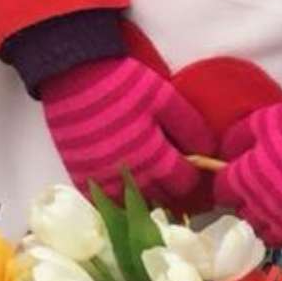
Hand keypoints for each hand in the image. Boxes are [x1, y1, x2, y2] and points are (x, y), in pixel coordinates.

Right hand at [37, 55, 213, 207]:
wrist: (73, 74)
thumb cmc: (121, 82)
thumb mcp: (162, 95)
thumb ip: (189, 126)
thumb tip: (207, 151)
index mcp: (154, 155)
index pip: (184, 184)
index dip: (191, 175)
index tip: (190, 166)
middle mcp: (130, 175)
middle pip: (161, 199)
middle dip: (170, 190)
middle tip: (171, 176)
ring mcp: (103, 180)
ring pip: (132, 206)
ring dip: (144, 198)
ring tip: (148, 182)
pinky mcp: (81, 176)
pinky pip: (103, 203)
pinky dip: (116, 199)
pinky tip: (121, 185)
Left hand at [213, 99, 281, 261]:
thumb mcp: (262, 122)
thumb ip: (238, 138)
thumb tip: (226, 152)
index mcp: (245, 180)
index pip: (222, 194)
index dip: (228, 186)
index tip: (235, 183)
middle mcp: (263, 208)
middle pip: (246, 219)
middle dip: (251, 207)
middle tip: (264, 194)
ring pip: (271, 238)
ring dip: (275, 227)